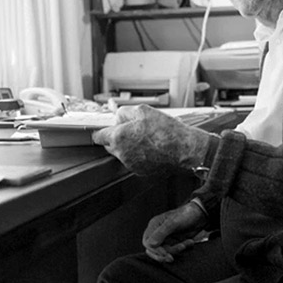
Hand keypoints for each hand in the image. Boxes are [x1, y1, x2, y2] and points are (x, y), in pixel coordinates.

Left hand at [92, 104, 211, 175]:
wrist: (184, 149)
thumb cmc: (165, 130)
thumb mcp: (143, 111)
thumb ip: (124, 112)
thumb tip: (117, 116)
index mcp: (118, 138)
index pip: (98, 136)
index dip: (103, 130)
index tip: (107, 127)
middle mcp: (121, 154)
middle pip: (109, 145)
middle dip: (117, 137)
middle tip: (132, 129)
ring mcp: (130, 165)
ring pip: (122, 154)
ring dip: (128, 146)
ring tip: (146, 138)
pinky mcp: (140, 171)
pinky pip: (134, 161)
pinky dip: (139, 155)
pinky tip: (152, 147)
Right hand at [143, 202, 206, 262]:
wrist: (200, 215)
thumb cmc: (185, 215)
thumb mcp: (173, 223)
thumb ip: (161, 233)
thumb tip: (150, 245)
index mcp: (154, 225)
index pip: (147, 242)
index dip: (155, 250)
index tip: (165, 253)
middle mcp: (157, 232)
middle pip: (153, 249)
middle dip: (163, 254)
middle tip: (171, 258)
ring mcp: (165, 238)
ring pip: (164, 251)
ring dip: (175, 250)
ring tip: (186, 244)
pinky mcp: (173, 242)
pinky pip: (173, 250)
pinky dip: (181, 248)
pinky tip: (190, 242)